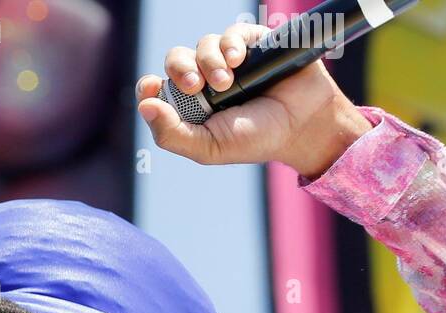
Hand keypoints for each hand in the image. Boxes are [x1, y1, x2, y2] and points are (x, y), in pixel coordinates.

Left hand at [136, 22, 372, 177]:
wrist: (302, 125)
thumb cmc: (256, 139)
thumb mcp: (208, 147)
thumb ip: (173, 134)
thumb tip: (143, 107)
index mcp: (191, 106)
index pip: (159, 88)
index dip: (149, 85)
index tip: (149, 85)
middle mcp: (206, 80)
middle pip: (177, 60)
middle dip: (180, 68)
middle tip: (194, 86)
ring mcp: (229, 60)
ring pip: (203, 45)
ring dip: (210, 61)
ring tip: (227, 81)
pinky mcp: (252, 43)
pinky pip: (231, 33)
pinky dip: (231, 44)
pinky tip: (239, 60)